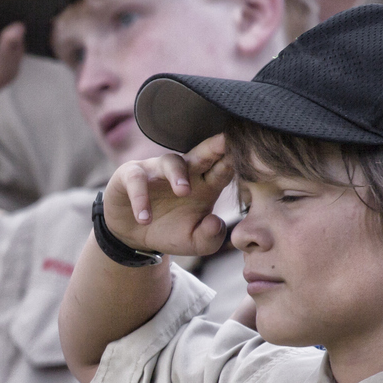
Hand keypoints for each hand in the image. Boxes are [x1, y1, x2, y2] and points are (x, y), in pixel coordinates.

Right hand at [102, 134, 233, 256]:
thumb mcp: (194, 242)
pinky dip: (141, 198)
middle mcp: (184, 172)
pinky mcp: (131, 176)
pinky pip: (137, 180)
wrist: (133, 236)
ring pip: (171, 162)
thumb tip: (216, 221)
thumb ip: (210, 237)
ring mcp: (157, 170)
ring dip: (178, 174)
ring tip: (183, 192)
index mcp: (206, 184)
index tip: (252, 156)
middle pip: (203, 154)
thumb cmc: (170, 231)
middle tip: (226, 141)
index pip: (224, 168)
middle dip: (215, 146)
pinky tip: (145, 218)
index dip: (234, 162)